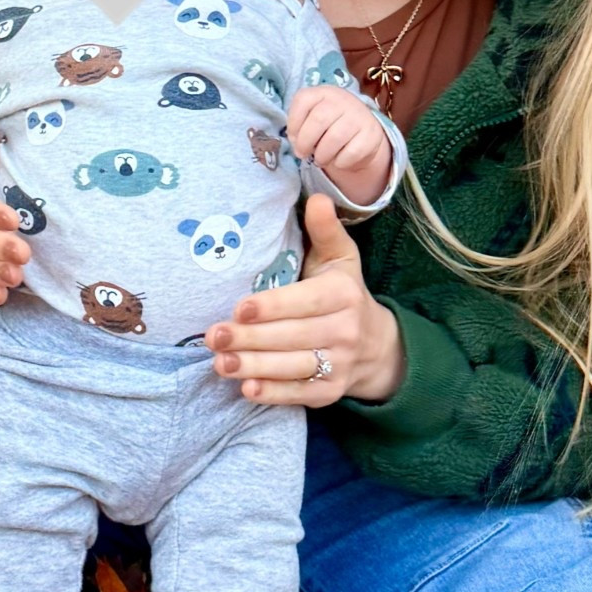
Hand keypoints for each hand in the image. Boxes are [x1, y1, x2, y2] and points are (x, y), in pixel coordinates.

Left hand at [204, 193, 405, 405]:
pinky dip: (274, 394)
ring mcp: (340, 364)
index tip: (239, 307)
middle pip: (293, 337)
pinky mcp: (331, 392)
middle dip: (250, 339)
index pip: (305, 302)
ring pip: (293, 367)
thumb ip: (324, 231)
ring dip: (255, 367)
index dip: (272, 307)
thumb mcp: (340, 259)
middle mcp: (346, 330)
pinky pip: (300, 394)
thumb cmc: (344, 294)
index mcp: (343, 294)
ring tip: (220, 363)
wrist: (378, 346)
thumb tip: (315, 197)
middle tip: (213, 336)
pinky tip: (247, 389)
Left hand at [287, 85, 392, 205]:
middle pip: (318, 120)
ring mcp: (359, 116)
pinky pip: (350, 153)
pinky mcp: (371, 135)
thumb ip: (300, 126)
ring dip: (321, 155)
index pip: (303, 100)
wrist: (362, 135)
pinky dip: (340, 162)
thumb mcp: (312, 119)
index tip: (293, 138)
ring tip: (320, 159)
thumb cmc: (329, 127)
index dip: (293, 123)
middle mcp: (343, 100)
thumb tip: (296, 143)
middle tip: (302, 154)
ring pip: (334, 139)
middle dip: (305, 142)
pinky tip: (339, 160)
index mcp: (323, 92)